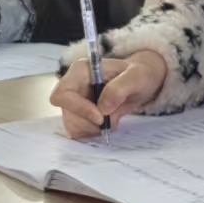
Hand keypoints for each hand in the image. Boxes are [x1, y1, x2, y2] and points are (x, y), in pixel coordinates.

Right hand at [51, 50, 167, 138]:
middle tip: (110, 120)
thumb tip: (103, 108)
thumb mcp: (136, 77)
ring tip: (112, 118)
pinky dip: (94, 132)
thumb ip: (119, 88)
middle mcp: (73, 86)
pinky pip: (79, 131)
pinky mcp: (79, 115)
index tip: (100, 117)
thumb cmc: (138, 74)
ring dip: (94, 129)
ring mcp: (74, 102)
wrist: (140, 82)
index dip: (78, 108)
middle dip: (90, 122)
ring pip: (73, 126)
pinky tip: (108, 123)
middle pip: (67, 113)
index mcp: (80, 71)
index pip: (62, 94)